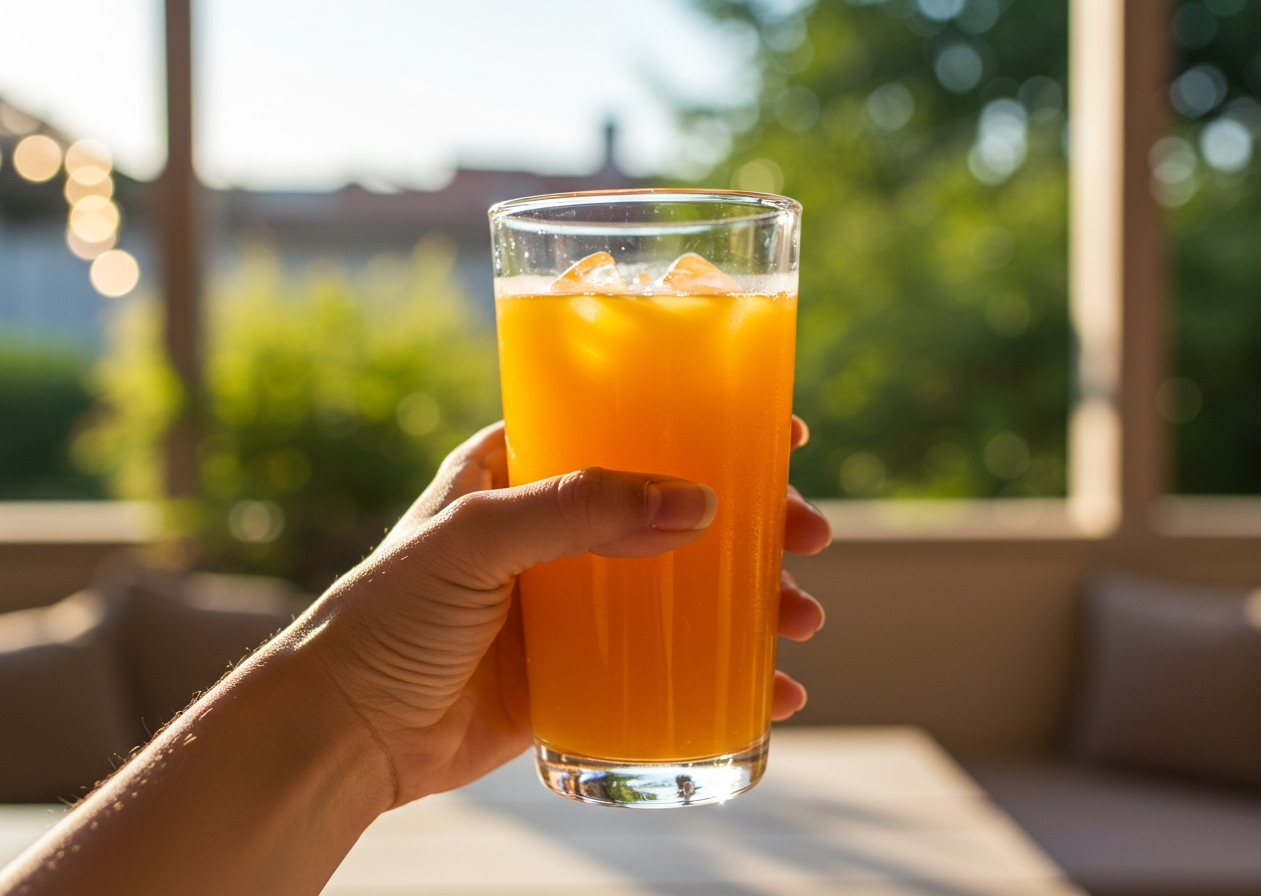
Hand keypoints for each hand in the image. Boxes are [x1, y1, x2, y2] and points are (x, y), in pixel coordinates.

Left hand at [302, 419, 830, 807]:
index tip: (782, 431)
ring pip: (684, 584)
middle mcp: (556, 528)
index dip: (709, 423)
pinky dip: (724, 671)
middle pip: (677, 506)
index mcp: (524, 468)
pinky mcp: (579, 668)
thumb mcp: (474, 538)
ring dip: (750, 596)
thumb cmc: (386, 615)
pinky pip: (667, 660)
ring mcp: (573, 601)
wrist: (344, 731)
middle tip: (809, 533)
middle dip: (753, 520)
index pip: (630, 424)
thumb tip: (697, 503)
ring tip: (800, 618)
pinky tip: (774, 688)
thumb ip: (576, 511)